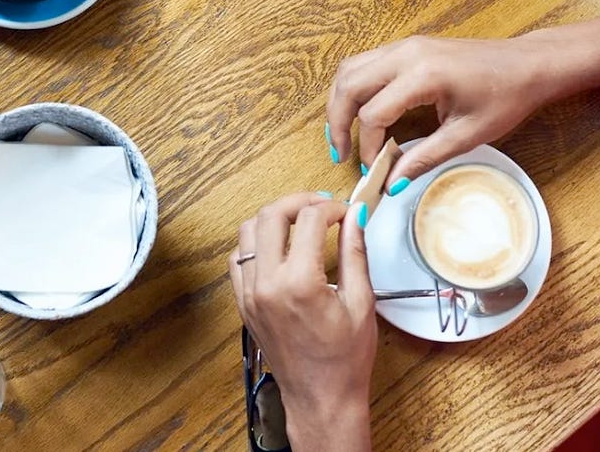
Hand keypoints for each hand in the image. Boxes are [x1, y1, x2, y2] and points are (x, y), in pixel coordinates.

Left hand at [229, 193, 375, 451]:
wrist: (320, 398)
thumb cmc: (345, 359)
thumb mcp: (361, 302)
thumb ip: (355, 253)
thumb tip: (355, 216)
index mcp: (299, 283)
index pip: (311, 220)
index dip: (333, 208)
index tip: (347, 213)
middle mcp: (267, 284)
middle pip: (271, 215)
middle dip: (300, 201)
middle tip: (323, 206)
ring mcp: (249, 293)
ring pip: (248, 231)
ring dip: (274, 218)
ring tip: (301, 222)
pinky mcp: (242, 303)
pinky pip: (238, 259)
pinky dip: (256, 243)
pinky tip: (279, 248)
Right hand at [326, 35, 555, 188]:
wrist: (529, 64)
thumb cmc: (506, 96)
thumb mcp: (467, 135)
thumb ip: (424, 158)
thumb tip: (391, 184)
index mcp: (423, 75)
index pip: (373, 114)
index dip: (368, 147)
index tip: (374, 171)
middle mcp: (406, 54)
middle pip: (349, 86)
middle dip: (337, 123)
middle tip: (340, 154)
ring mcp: (405, 46)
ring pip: (350, 69)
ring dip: (340, 102)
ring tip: (342, 135)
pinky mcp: (407, 47)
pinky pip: (364, 63)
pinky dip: (353, 89)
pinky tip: (360, 113)